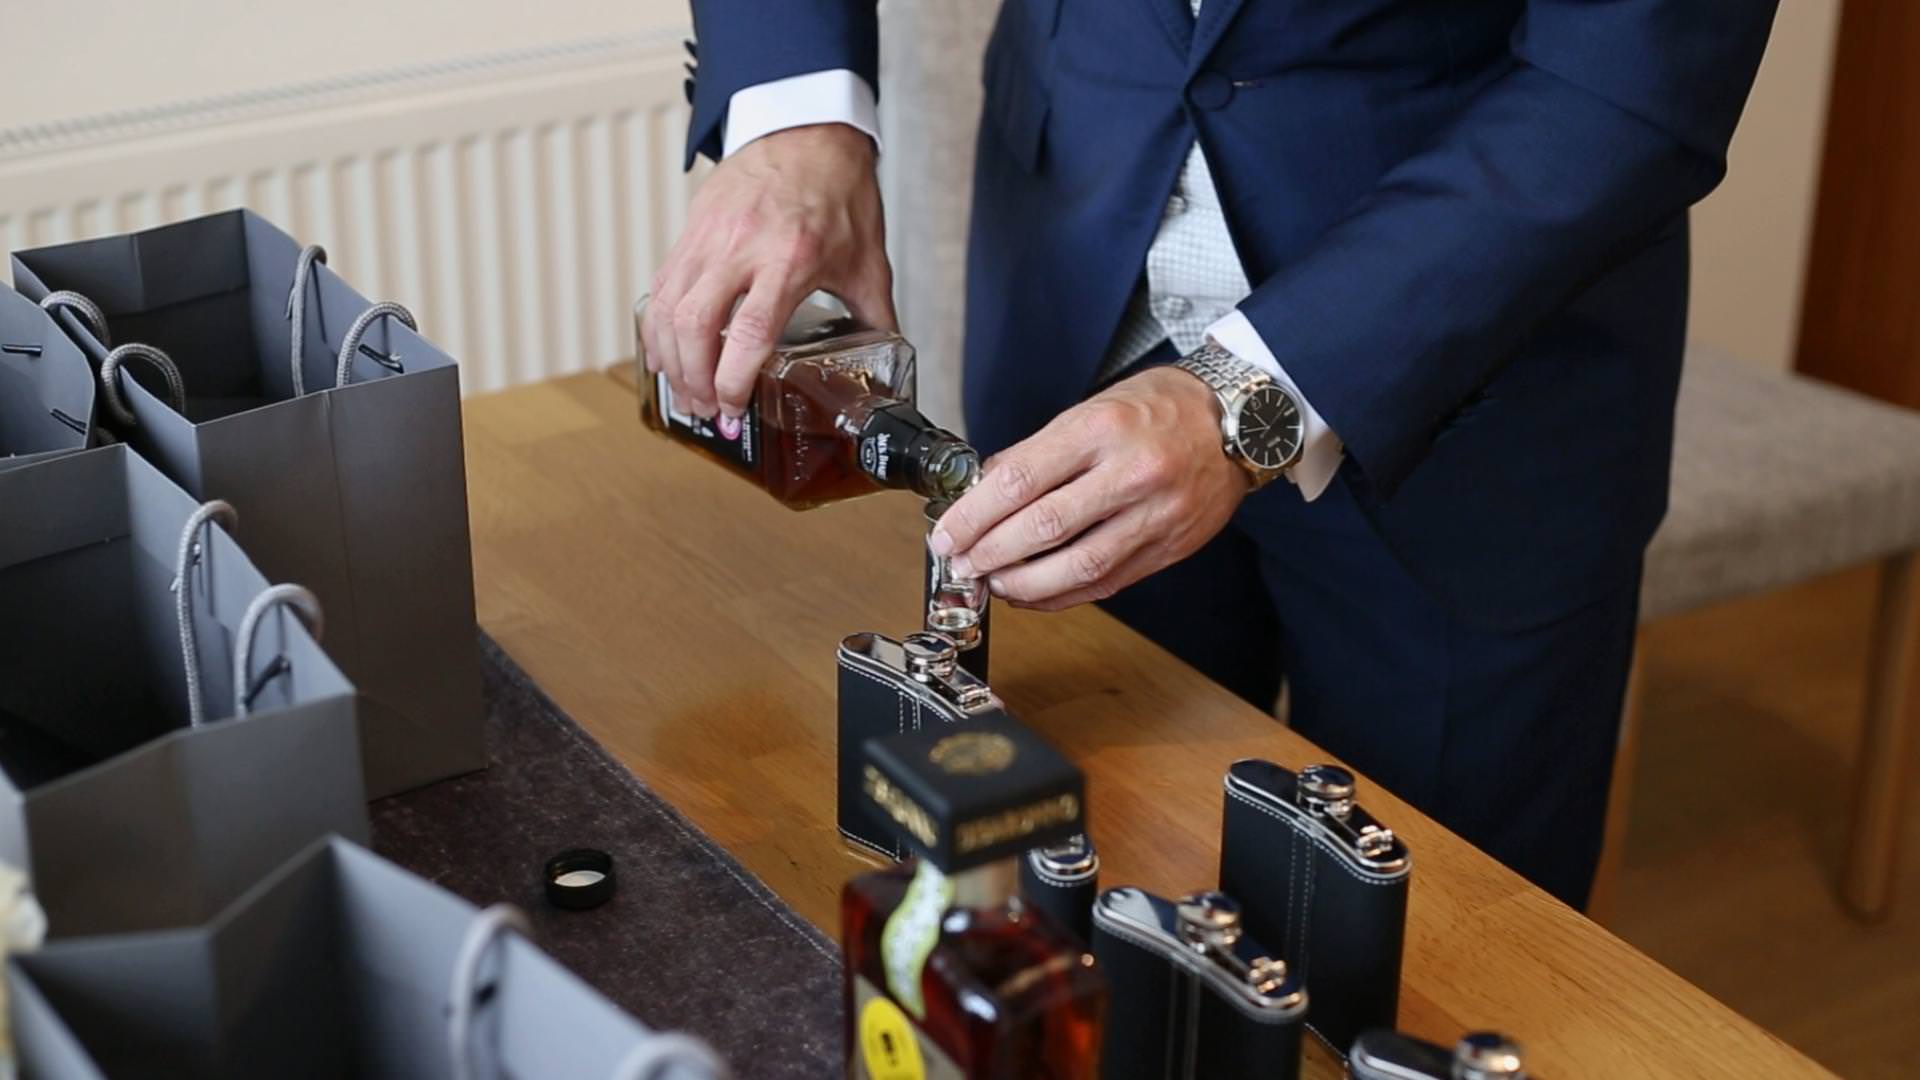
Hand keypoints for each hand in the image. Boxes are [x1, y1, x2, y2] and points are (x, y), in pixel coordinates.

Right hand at [641, 123, 893, 423]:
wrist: (807, 129)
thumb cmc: (839, 190)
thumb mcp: (867, 259)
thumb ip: (875, 316)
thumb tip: (888, 363)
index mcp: (790, 258)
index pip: (752, 332)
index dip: (734, 379)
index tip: (734, 409)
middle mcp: (741, 247)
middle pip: (695, 326)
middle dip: (694, 381)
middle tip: (707, 413)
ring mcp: (708, 237)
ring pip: (668, 309)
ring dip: (671, 361)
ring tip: (686, 395)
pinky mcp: (689, 230)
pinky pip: (660, 287)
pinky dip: (657, 328)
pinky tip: (666, 354)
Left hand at [929, 366, 1248, 610]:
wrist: (1239, 423)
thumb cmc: (1162, 409)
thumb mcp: (1093, 407)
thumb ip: (1039, 451)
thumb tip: (985, 489)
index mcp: (1102, 428)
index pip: (1021, 479)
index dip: (974, 515)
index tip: (947, 532)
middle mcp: (1131, 472)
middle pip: (1043, 526)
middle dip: (989, 552)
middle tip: (960, 562)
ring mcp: (1155, 514)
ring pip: (1076, 566)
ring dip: (1023, 584)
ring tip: (992, 582)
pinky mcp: (1168, 547)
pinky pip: (1105, 583)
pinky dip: (1061, 595)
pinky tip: (1032, 594)